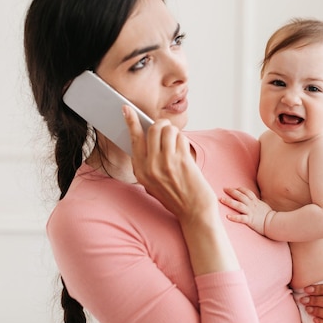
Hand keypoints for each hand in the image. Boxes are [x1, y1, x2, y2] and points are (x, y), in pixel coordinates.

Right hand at [123, 106, 216, 221]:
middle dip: (162, 125)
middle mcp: (150, 166)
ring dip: (174, 131)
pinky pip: (181, 138)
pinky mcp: (182, 162)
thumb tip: (148, 136)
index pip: (133, 139)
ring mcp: (166, 164)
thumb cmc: (176, 196)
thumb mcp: (153, 182)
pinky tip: (184, 149)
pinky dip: (183, 139)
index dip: (131, 122)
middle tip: (168, 129)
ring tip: (177, 141)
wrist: (194, 212)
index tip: (127, 109)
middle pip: (153, 129)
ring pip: (168, 130)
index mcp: (140, 171)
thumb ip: (148, 162)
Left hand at [220, 187, 272, 234]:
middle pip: (240, 196)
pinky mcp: (250, 220)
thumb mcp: (262, 205)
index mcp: (255, 201)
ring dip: (229, 202)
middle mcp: (252, 205)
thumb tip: (252, 200)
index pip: (246, 192)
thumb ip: (256, 202)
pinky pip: (241, 218)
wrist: (274, 223)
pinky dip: (234, 217)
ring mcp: (250, 212)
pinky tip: (227, 216)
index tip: (234, 188)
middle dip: (232, 192)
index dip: (239, 189)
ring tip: (221, 199)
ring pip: (238, 205)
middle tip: (224, 189)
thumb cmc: (269, 215)